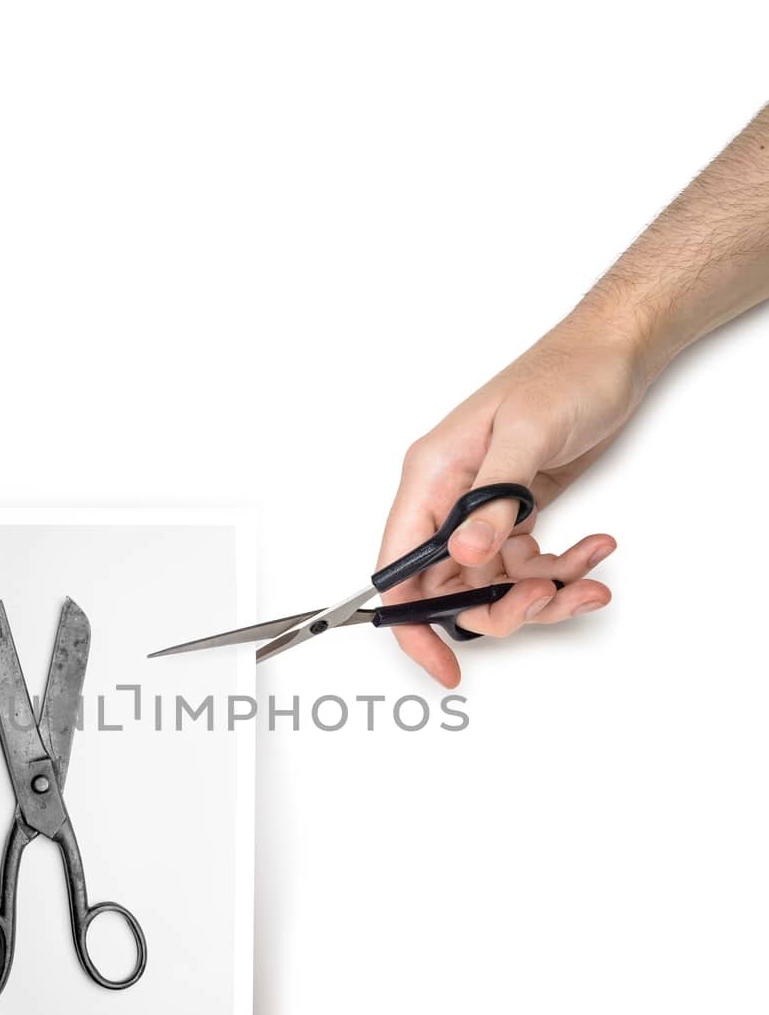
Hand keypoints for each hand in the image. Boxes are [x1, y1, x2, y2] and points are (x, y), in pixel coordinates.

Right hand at [379, 308, 646, 684]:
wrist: (615, 351)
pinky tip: (594, 551)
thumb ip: (495, 498)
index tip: (441, 663)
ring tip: (587, 574)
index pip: (400, 566)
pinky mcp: (517, 513)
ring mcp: (485, 508)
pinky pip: (528, 565)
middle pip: (451, 586)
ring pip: (495, 584)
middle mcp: (450, 498)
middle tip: (545, 600)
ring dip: (544, 591)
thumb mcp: (529, 432)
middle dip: (500, 607)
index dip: (412, 622)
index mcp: (432, 476)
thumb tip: (465, 553)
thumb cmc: (567, 373)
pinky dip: (563, 570)